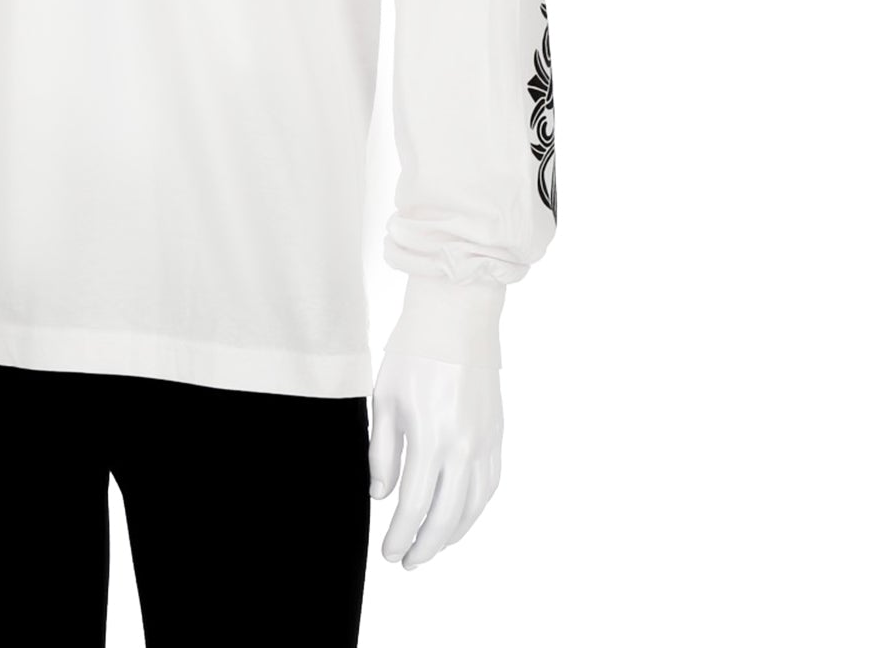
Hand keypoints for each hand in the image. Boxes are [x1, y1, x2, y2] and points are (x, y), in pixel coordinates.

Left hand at [368, 351, 501, 568]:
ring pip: (474, 506)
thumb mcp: (385, 399)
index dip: (401, 536)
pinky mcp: (497, 434)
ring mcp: (486, 442)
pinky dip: (475, 509)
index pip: (416, 506)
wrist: (457, 317)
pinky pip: (490, 484)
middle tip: (407, 562)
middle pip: (448, 516)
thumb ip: (382, 452)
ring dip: (453, 534)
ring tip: (431, 546)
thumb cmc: (414, 352)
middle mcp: (464, 447)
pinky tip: (460, 515)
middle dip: (426, 546)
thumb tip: (381, 495)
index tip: (388, 553)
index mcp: (431, 438)